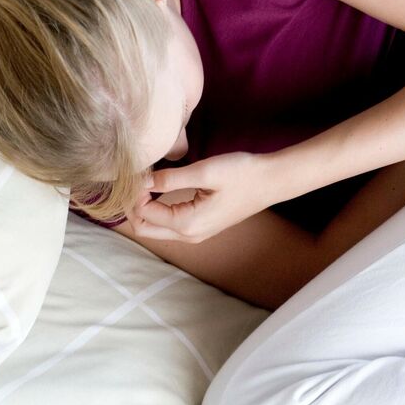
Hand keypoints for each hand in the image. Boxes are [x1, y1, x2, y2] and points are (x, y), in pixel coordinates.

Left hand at [126, 151, 272, 242]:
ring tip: (145, 179)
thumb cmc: (242, 174)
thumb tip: (139, 180)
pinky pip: (169, 223)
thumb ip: (169, 179)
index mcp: (187, 224)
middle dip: (133, 205)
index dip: (134, 192)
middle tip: (134, 178)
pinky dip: (157, 207)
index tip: (138, 169)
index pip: (144, 213)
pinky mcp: (201, 226)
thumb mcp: (204, 171)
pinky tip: (158, 186)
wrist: (272, 181)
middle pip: (144, 228)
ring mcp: (195, 233)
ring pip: (155, 227)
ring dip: (144, 206)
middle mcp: (188, 235)